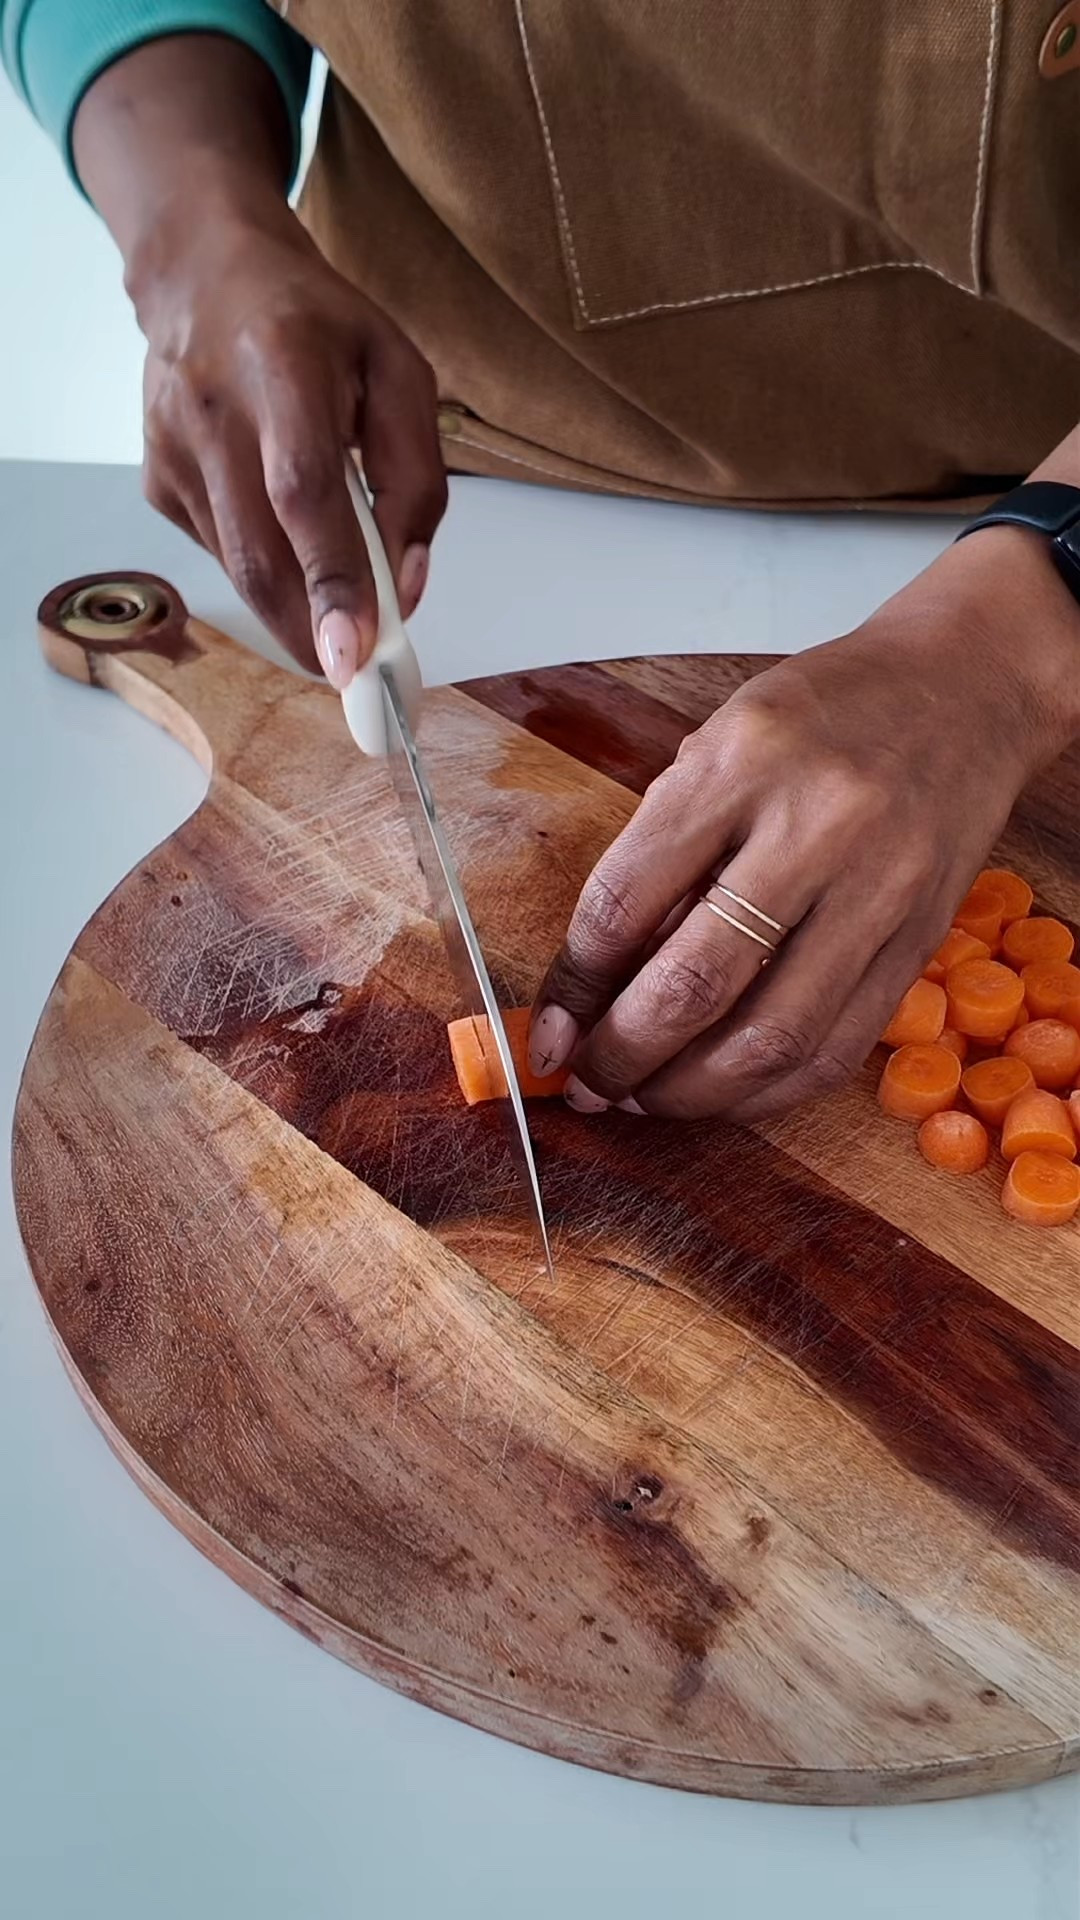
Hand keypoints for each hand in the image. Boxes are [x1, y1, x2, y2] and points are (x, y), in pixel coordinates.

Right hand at [133, 185, 445, 681]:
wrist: (205, 275)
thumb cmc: (317, 326)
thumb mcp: (400, 374)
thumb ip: (416, 479)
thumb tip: (405, 586)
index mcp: (283, 368)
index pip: (304, 493)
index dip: (329, 582)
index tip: (350, 656)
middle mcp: (214, 410)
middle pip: (259, 554)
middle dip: (310, 633)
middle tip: (357, 681)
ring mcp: (174, 450)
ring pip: (239, 568)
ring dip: (294, 609)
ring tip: (336, 609)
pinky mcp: (157, 481)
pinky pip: (222, 553)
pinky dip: (266, 567)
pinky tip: (281, 529)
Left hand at [531, 530, 1079, 1121]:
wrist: (963, 690)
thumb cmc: (822, 716)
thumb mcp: (720, 747)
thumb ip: (661, 852)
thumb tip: (596, 983)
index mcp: (741, 763)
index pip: (626, 900)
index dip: (573, 986)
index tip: (547, 1032)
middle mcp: (817, 826)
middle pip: (696, 982)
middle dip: (622, 1055)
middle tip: (586, 1083)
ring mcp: (879, 890)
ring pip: (772, 1036)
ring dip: (691, 1092)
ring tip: (644, 1099)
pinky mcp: (920, 942)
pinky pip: (836, 1048)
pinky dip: (767, 1091)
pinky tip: (723, 1092)